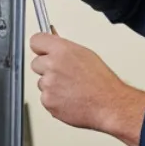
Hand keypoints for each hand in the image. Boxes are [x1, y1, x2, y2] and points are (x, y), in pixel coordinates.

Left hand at [30, 32, 144, 145]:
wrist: (108, 104)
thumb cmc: (102, 82)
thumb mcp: (86, 56)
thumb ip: (65, 49)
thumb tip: (54, 44)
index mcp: (62, 50)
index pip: (36, 41)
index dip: (40, 47)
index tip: (43, 50)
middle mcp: (52, 65)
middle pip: (36, 63)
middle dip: (46, 68)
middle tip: (63, 74)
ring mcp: (48, 84)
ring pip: (41, 83)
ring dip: (52, 86)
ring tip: (71, 89)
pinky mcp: (47, 101)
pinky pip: (45, 98)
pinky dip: (54, 100)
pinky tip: (69, 98)